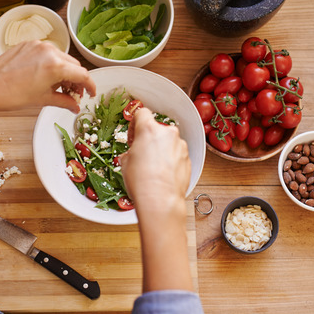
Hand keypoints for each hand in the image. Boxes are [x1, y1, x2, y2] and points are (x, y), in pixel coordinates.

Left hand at [0, 40, 95, 112]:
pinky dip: (50, 63)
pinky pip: (46, 52)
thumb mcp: (42, 100)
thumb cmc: (11, 95)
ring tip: (57, 86)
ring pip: (60, 57)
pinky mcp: (28, 44)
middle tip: (73, 93)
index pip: (82, 74)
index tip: (91, 93)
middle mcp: (49, 51)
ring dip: (64, 71)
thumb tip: (75, 105)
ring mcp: (38, 45)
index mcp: (55, 66)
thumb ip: (63, 101)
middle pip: (73, 65)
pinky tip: (44, 76)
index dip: (90, 86)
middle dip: (76, 79)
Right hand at [120, 107, 193, 292]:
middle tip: (141, 154)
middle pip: (157, 129)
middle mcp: (168, 133)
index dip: (135, 122)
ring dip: (161, 150)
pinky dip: (170, 161)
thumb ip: (132, 149)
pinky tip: (162, 174)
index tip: (133, 133)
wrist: (160, 201)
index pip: (142, 113)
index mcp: (149, 129)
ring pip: (168, 142)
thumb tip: (135, 152)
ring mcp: (180, 146)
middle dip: (150, 139)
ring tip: (153, 168)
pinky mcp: (188, 159)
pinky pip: (176, 154)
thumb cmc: (141, 182)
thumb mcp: (125, 162)